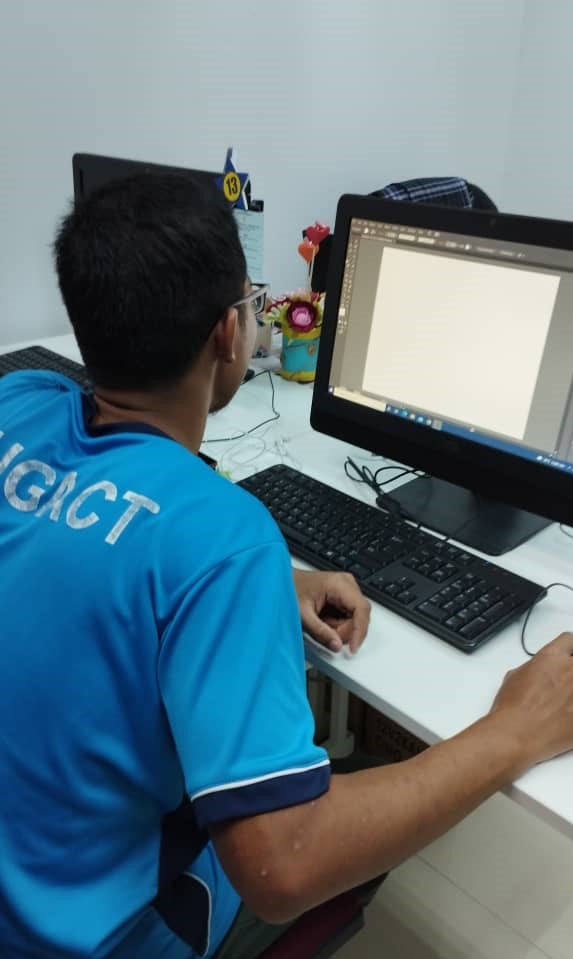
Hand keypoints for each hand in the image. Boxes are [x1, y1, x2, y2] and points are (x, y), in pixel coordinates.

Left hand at [292, 568, 370, 653]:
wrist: (282, 581)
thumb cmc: (290, 590)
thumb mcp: (303, 614)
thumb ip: (320, 632)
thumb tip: (337, 645)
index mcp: (339, 584)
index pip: (361, 609)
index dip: (360, 631)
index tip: (353, 647)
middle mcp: (347, 584)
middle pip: (359, 616)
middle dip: (344, 631)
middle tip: (325, 633)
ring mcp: (347, 590)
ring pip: (355, 619)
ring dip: (340, 628)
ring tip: (320, 622)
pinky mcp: (345, 597)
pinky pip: (349, 617)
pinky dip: (338, 625)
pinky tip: (324, 620)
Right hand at [490, 632, 572, 764]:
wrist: (517, 734)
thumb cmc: (513, 708)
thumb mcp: (515, 675)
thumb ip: (535, 667)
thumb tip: (539, 672)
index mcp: (552, 657)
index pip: (570, 640)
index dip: (568, 648)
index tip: (569, 655)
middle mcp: (571, 671)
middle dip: (572, 670)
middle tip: (567, 680)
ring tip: (566, 699)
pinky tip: (567, 714)